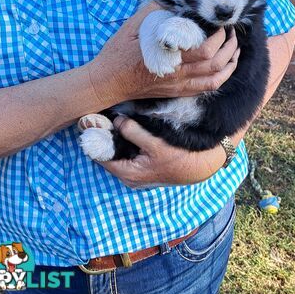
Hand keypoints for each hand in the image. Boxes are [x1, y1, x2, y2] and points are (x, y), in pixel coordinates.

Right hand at [89, 3, 239, 107]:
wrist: (107, 82)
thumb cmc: (117, 54)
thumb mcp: (132, 26)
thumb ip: (154, 11)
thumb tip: (173, 2)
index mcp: (168, 56)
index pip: (205, 49)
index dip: (218, 36)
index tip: (218, 24)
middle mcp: (177, 74)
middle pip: (214, 63)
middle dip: (229, 46)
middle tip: (231, 33)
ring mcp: (177, 85)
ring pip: (215, 79)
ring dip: (230, 64)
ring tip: (235, 50)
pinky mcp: (176, 92)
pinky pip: (205, 89)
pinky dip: (220, 78)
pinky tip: (224, 68)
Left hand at [99, 116, 226, 187]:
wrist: (201, 167)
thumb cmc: (179, 158)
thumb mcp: (155, 143)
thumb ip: (133, 131)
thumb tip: (117, 120)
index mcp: (128, 174)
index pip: (101, 156)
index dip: (96, 139)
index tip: (93, 122)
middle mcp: (129, 177)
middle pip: (109, 154)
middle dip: (106, 137)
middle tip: (103, 117)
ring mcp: (136, 173)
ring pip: (118, 153)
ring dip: (116, 138)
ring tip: (113, 120)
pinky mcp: (143, 168)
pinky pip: (127, 154)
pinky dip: (125, 142)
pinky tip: (127, 128)